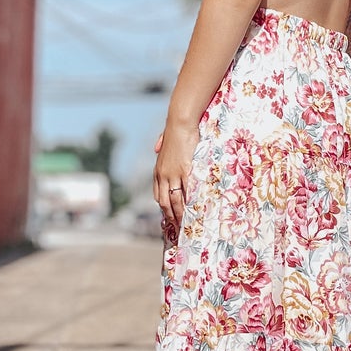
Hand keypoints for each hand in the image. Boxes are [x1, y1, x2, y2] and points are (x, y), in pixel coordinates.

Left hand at [153, 119, 194, 236]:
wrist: (179, 124)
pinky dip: (189, 201)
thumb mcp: (164, 142)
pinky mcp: (184, 171)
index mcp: (157, 171)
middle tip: (176, 226)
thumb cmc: (174, 132)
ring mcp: (172, 174)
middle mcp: (162, 175)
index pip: (157, 194)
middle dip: (170, 215)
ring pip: (174, 199)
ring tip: (185, 223)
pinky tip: (194, 209)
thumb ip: (160, 146)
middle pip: (164, 201)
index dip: (162, 206)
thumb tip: (156, 147)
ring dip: (179, 213)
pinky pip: (186, 190)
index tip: (168, 216)